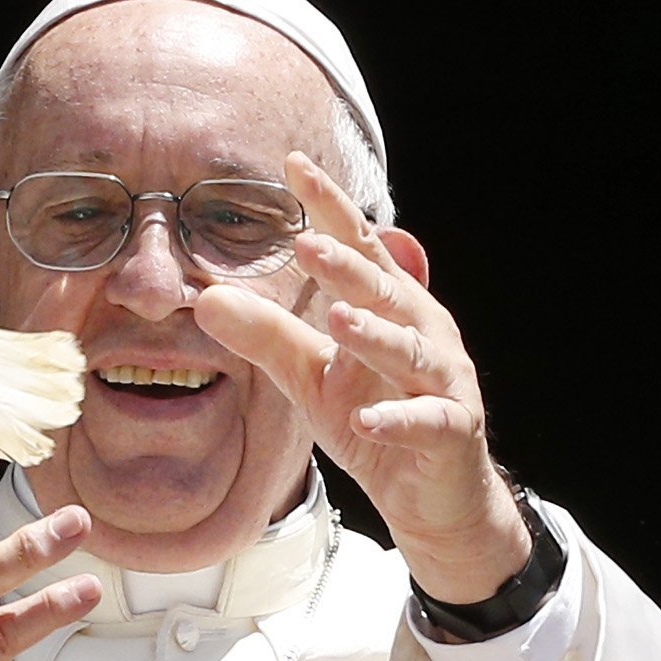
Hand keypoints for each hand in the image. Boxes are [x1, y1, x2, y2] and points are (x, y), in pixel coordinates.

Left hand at [195, 151, 528, 602]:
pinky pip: (427, 421)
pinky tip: (366, 421)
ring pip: (410, 350)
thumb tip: (207, 299)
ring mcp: (443, 380)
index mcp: (388, 306)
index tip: (295, 164)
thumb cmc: (374, 416)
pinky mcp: (453, 431)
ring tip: (337, 319)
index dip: (329, 205)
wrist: (432, 496)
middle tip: (307, 242)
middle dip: (346, 267)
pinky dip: (398, 420)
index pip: (357, 245)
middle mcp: (422, 330)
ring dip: (374, 336)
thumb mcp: (310, 375)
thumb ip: (267, 335)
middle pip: (381, 290)